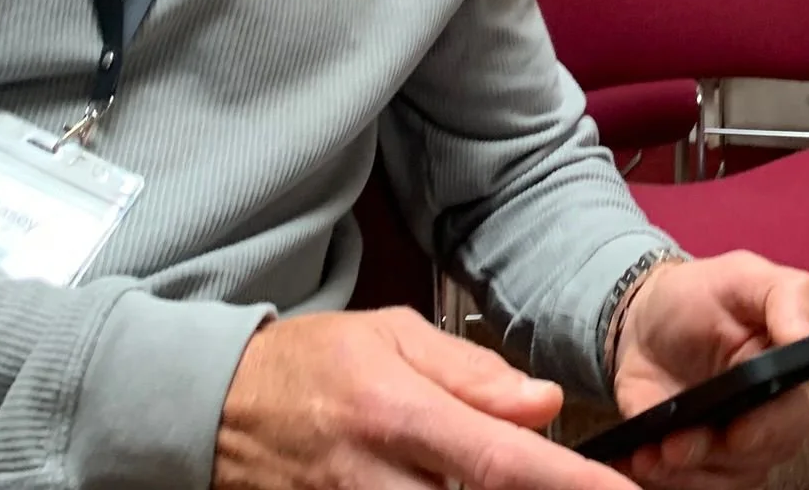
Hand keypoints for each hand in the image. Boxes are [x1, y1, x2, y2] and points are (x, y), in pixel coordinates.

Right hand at [213, 306, 634, 489]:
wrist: (216, 406)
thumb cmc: (314, 363)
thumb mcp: (393, 335)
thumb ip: (472, 372)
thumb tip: (544, 403)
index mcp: (397, 412)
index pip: (500, 458)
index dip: (568, 483)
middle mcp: (375, 477)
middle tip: (592, 489)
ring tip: (537, 484)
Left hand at [609, 253, 808, 489]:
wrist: (643, 319)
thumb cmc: (701, 295)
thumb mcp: (744, 276)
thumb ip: (786, 296)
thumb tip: (804, 337)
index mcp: (788, 379)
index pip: (794, 417)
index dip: (769, 430)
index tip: (738, 432)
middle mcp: (765, 422)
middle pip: (756, 460)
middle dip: (715, 457)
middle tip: (676, 445)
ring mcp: (725, 448)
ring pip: (719, 480)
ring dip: (683, 473)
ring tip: (650, 453)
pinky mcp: (687, 462)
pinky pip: (684, 484)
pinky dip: (659, 477)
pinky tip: (638, 458)